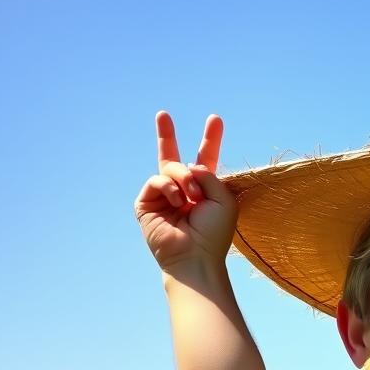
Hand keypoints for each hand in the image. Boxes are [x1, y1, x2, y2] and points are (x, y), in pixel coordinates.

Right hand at [133, 112, 238, 272]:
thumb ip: (209, 173)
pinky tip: (178, 201)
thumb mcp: (223, 198)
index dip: (210, 141)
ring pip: (169, 167)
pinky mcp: (146, 204)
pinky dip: (168, 186)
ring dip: (184, 178)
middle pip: (173, 158)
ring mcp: (163, 198)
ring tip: (192, 197)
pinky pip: (155, 180)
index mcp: (204, 192)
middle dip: (166, 135)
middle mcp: (182, 192)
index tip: (215, 120)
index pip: (206, 161)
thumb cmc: (214, 233)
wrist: (195, 256)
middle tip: (162, 114)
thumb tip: (188, 164)